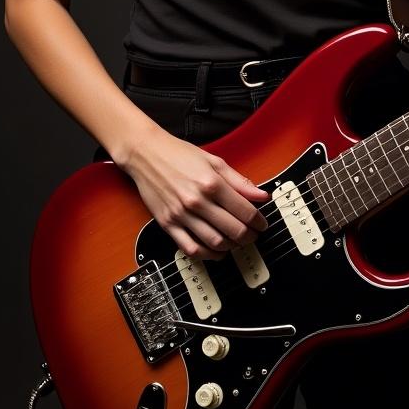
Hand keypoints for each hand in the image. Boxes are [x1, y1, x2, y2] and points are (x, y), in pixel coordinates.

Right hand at [120, 128, 268, 259]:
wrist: (146, 154)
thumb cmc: (180, 154)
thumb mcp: (215, 161)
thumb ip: (240, 181)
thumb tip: (262, 195)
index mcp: (212, 183)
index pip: (244, 211)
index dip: (258, 221)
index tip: (262, 224)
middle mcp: (197, 201)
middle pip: (232, 229)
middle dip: (248, 236)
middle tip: (254, 235)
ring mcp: (181, 215)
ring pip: (214, 242)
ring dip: (231, 247)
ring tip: (238, 243)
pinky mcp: (168, 224)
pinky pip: (190, 248)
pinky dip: (207, 255)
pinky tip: (216, 251)